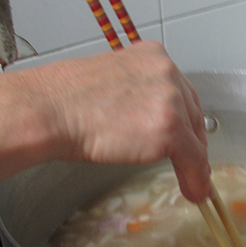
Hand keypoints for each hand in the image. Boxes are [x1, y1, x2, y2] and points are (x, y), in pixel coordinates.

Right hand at [30, 41, 211, 202]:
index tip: (187, 137)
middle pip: (192, 113)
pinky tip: (193, 190)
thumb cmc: (66, 100)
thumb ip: (138, 95)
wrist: (51, 110)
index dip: (185, 119)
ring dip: (195, 164)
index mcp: (153, 56)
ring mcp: (170, 99)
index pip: (181, 91)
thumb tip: (150, 122)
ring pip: (194, 138)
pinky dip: (195, 178)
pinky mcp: (169, 128)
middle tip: (191, 163)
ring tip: (192, 183)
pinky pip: (193, 159)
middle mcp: (167, 72)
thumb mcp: (112, 82)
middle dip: (192, 141)